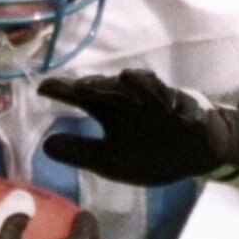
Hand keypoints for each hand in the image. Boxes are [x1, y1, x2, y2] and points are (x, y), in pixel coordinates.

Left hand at [39, 70, 238, 186]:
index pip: (84, 97)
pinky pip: (185, 106)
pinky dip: (179, 105)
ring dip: (139, 84)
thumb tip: (45, 146)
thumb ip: (81, 152)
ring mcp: (162, 103)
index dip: (64, 91)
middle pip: (112, 88)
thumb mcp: (111, 160)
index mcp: (111, 111)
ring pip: (148, 89)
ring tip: (127, 78)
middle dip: (98, 85)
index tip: (42, 88)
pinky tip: (172, 106)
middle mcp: (132, 101)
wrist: (196, 153)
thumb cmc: (150, 153)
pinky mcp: (190, 110)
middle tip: (81, 86)